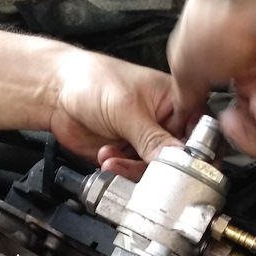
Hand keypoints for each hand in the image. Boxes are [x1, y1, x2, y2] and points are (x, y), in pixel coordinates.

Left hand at [49, 49, 184, 179]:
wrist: (55, 93)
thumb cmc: (92, 80)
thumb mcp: (127, 109)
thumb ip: (153, 138)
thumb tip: (178, 158)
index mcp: (176, 100)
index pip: (200, 131)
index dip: (196, 151)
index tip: (184, 164)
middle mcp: (164, 122)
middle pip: (179, 158)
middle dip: (159, 165)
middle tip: (143, 164)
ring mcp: (146, 141)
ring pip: (155, 171)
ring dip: (133, 169)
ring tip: (114, 158)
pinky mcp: (128, 156)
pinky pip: (134, 175)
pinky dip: (120, 172)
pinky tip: (107, 156)